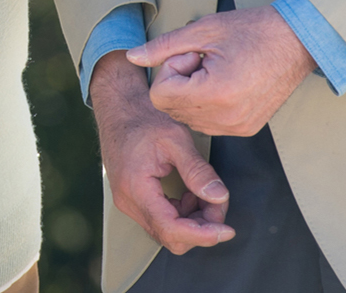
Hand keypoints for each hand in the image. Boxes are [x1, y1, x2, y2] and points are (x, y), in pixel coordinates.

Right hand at [89, 52, 234, 253]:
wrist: (119, 108)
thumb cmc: (144, 118)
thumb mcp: (175, 139)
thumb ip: (198, 171)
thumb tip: (219, 197)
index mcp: (136, 188)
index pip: (171, 229)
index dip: (202, 235)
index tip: (226, 230)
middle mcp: (128, 202)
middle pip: (171, 236)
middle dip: (201, 227)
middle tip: (218, 203)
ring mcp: (129, 203)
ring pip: (167, 231)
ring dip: (193, 221)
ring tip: (206, 195)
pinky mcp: (133, 200)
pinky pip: (161, 220)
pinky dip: (182, 214)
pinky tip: (191, 194)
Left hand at [127, 6, 317, 137]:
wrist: (297, 42)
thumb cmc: (254, 31)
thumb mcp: (203, 31)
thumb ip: (163, 48)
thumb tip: (133, 57)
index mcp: (215, 94)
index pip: (160, 96)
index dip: (169, 71)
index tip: (191, 55)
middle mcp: (226, 118)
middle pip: (171, 108)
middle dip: (178, 82)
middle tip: (203, 61)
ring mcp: (237, 127)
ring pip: (187, 118)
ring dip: (191, 94)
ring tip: (216, 70)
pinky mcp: (245, 129)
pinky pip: (207, 123)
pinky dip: (206, 104)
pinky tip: (224, 82)